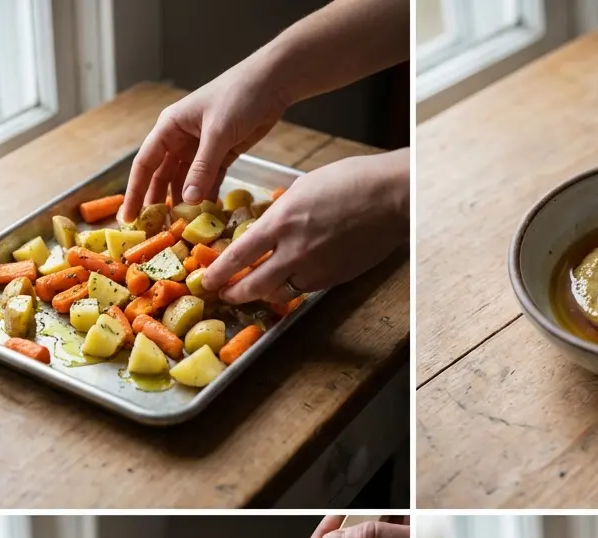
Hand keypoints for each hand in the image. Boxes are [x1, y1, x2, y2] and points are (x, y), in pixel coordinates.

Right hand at [120, 58, 288, 221]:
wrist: (270, 84)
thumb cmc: (238, 97)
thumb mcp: (218, 134)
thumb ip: (202, 167)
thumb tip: (187, 200)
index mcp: (170, 127)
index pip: (145, 164)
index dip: (135, 192)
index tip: (129, 217)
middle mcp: (181, 139)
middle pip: (163, 176)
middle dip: (158, 203)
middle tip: (154, 230)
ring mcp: (201, 148)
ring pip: (186, 181)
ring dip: (184, 203)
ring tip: (181, 228)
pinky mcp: (222, 155)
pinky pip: (208, 180)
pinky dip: (207, 196)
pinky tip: (206, 214)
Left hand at [201, 150, 408, 304]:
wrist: (390, 198)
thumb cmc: (350, 182)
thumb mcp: (302, 188)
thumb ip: (280, 212)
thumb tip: (267, 227)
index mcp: (282, 222)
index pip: (239, 256)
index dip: (219, 273)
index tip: (207, 280)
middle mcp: (295, 251)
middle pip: (255, 285)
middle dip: (235, 293)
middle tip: (224, 295)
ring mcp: (316, 269)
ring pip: (280, 293)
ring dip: (263, 294)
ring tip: (255, 290)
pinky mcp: (334, 279)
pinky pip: (304, 289)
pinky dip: (291, 287)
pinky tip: (288, 282)